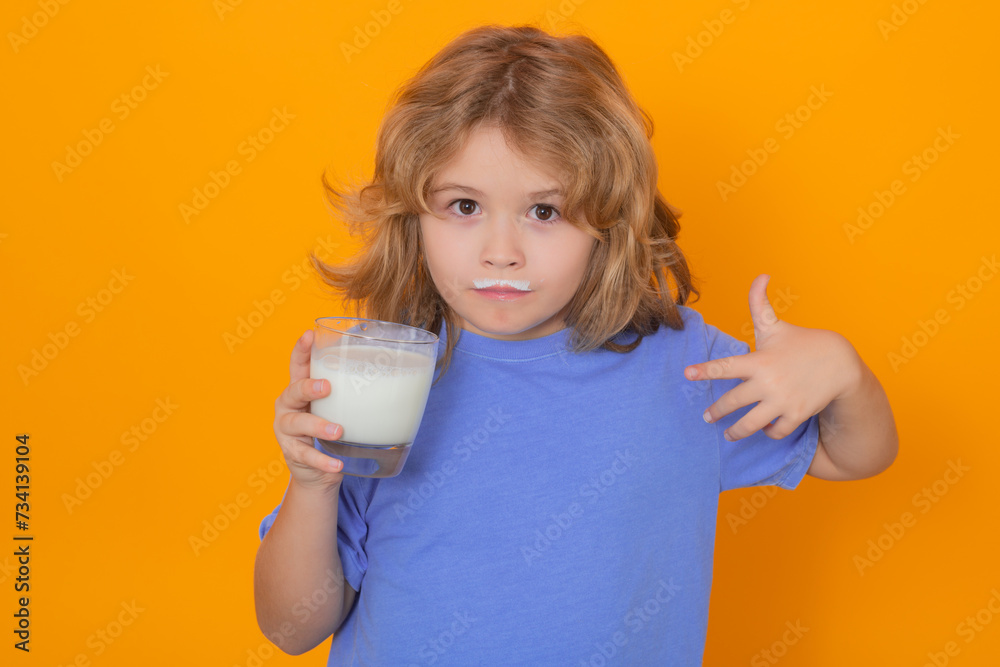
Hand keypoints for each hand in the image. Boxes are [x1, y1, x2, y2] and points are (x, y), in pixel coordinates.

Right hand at [273, 329, 346, 486]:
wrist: (316, 469)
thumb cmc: (331, 427)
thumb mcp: (337, 405)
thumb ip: (351, 389)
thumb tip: (392, 366)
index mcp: (299, 388)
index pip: (298, 364)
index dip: (302, 349)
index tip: (310, 335)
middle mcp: (288, 406)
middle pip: (293, 391)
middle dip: (308, 387)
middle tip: (326, 387)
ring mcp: (286, 430)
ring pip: (298, 424)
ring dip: (318, 426)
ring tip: (338, 430)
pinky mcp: (292, 453)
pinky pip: (307, 456)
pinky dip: (323, 461)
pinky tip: (337, 465)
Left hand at [683, 274, 861, 440]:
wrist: (841, 364)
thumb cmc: (801, 344)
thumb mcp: (777, 326)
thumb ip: (760, 304)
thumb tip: (760, 275)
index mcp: (759, 361)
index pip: (725, 366)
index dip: (704, 370)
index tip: (687, 374)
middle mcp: (768, 383)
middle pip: (731, 403)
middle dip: (715, 412)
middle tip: (706, 417)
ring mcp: (782, 401)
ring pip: (750, 424)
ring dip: (735, 432)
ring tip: (727, 434)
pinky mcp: (797, 415)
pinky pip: (775, 431)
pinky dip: (768, 432)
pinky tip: (763, 428)